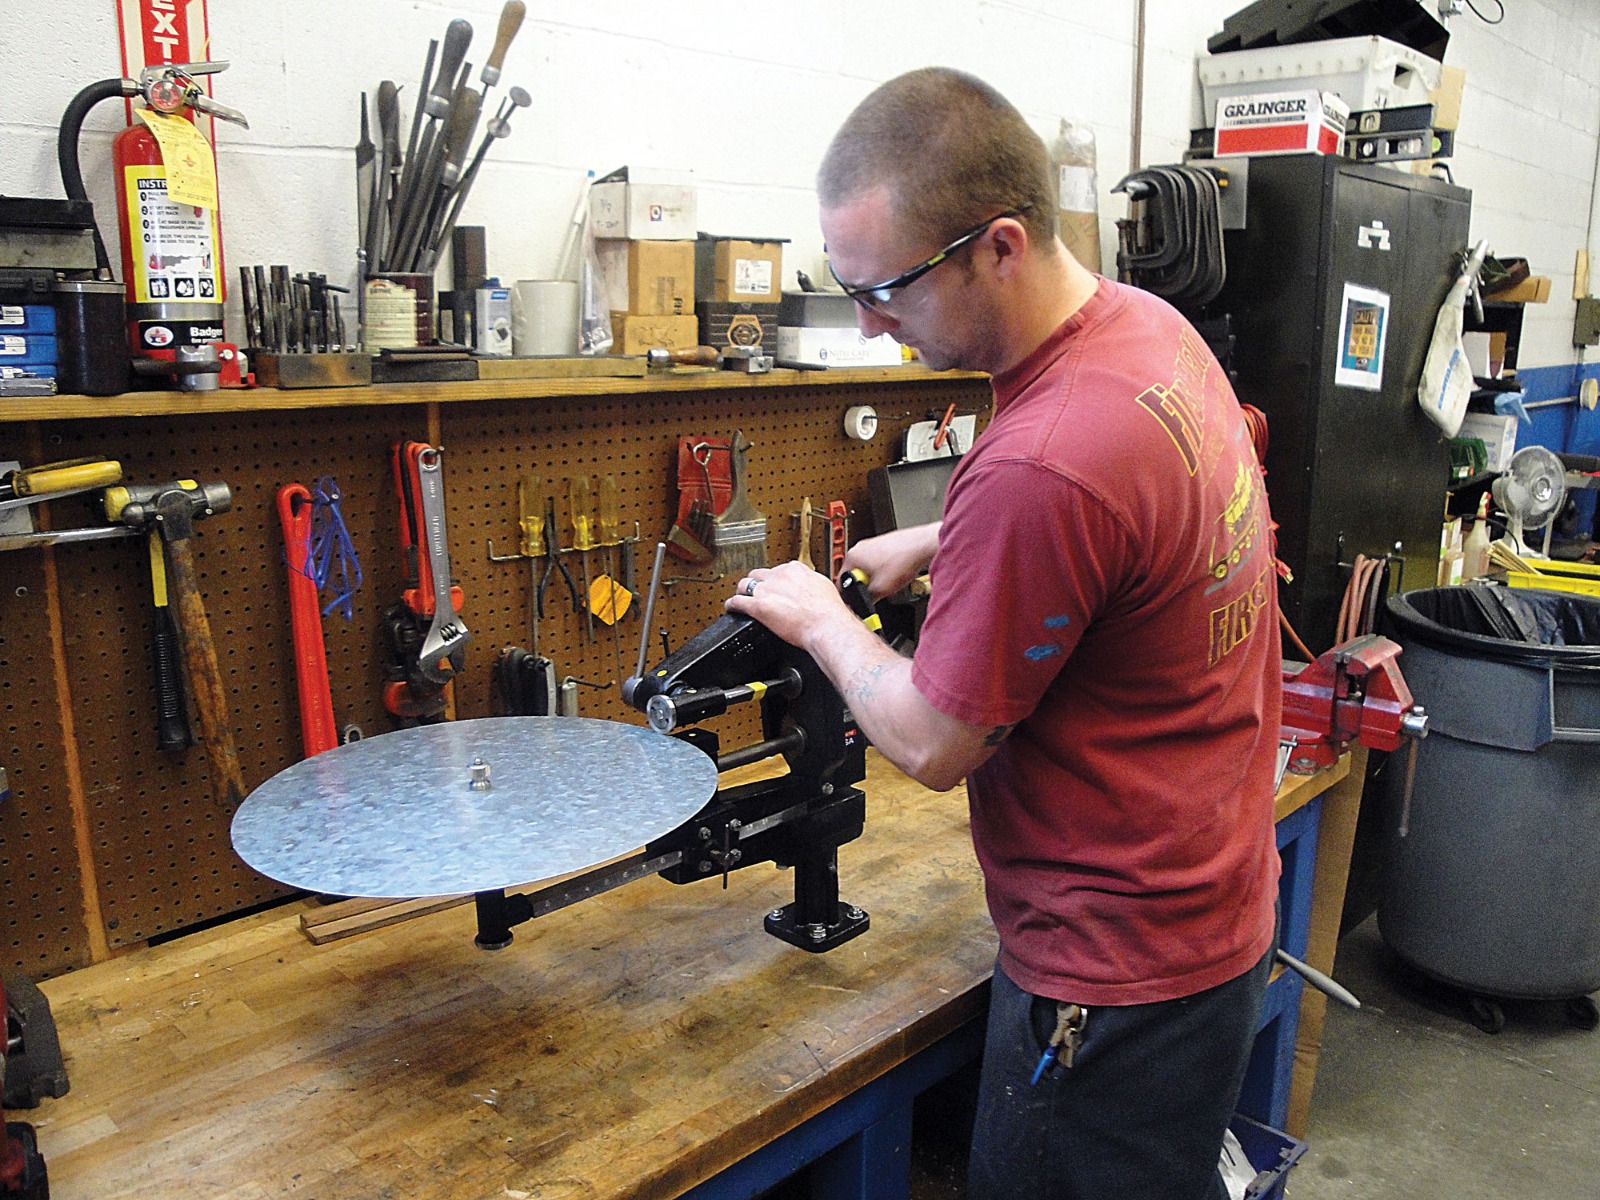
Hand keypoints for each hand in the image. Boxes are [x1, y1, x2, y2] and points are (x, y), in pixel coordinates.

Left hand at [725, 561, 852, 650]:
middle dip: (757, 583)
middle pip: (759, 574)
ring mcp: (767, 590)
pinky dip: (732, 605)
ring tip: (741, 598)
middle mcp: (779, 576)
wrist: (827, 626)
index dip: (775, 579)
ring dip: (742, 591)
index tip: (776, 586)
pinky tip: (731, 608)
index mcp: (796, 569)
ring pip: (745, 584)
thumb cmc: (830, 613)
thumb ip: (813, 585)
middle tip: (758, 593)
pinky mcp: (758, 606)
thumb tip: (813, 589)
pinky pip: (737, 602)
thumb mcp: (825, 588)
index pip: (779, 569)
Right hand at [842, 523, 939, 598]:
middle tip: (878, 591)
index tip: (858, 601)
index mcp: (852, 557)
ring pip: (868, 568)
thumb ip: (867, 599)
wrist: (923, 545)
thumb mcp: (880, 589)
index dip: (850, 596)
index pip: (841, 582)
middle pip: (855, 574)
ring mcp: (872, 544)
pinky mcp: (884, 544)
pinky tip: (896, 572)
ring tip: (891, 580)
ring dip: (877, 578)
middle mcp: (859, 548)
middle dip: (865, 585)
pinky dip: (886, 569)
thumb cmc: (903, 560)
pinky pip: (879, 562)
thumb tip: (864, 604)